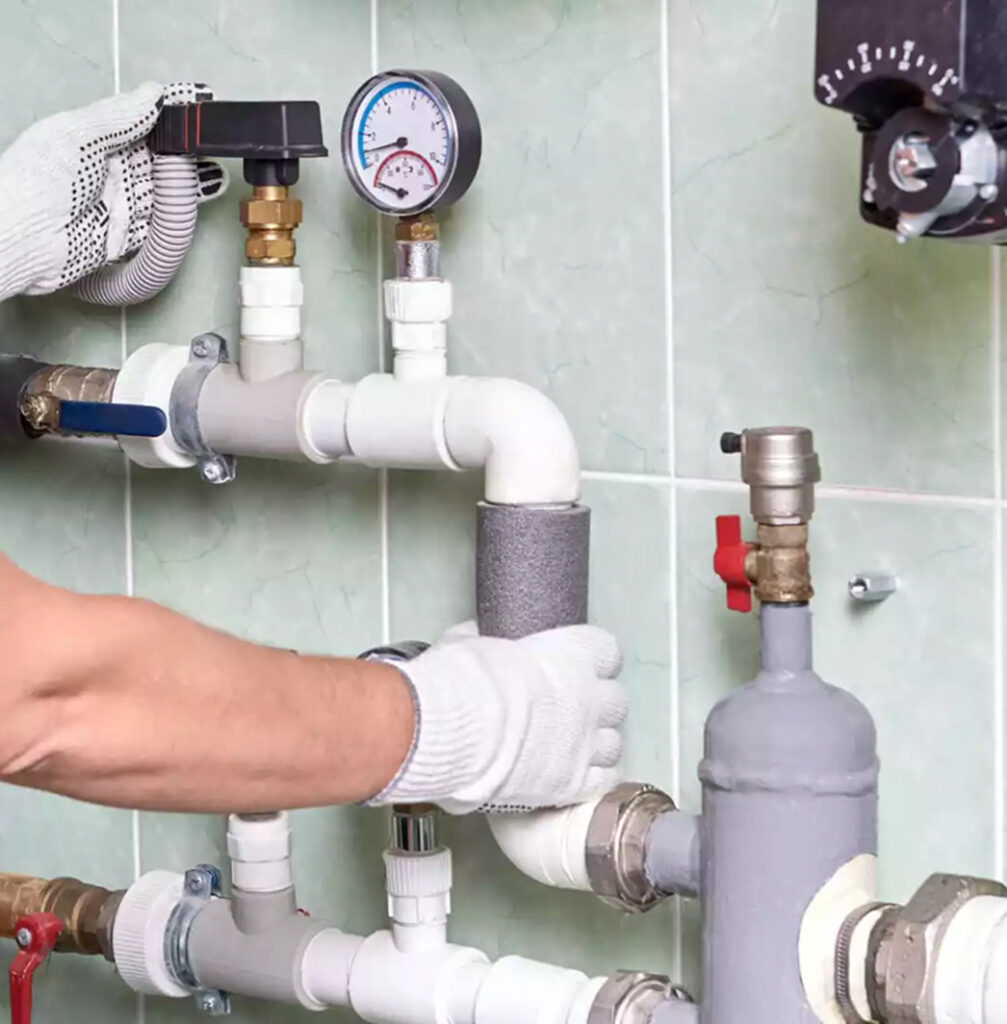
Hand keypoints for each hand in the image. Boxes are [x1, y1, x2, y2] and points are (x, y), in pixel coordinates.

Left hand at [0, 82, 226, 301]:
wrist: (26, 236)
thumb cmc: (43, 178)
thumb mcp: (79, 134)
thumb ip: (119, 116)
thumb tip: (155, 93)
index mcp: (94, 139)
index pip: (140, 122)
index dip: (169, 114)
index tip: (199, 104)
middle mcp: (108, 170)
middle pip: (156, 157)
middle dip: (184, 149)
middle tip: (212, 141)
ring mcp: (118, 204)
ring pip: (162, 189)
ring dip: (188, 180)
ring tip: (216, 171)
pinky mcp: (126, 236)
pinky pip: (158, 223)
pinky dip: (179, 212)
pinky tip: (199, 199)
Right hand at [369, 622, 626, 813]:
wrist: (459, 729)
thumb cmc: (465, 678)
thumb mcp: (469, 642)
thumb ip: (483, 638)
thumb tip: (474, 634)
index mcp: (572, 655)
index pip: (607, 651)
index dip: (593, 659)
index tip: (575, 665)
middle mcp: (590, 698)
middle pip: (616, 701)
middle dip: (596, 705)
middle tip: (569, 710)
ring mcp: (586, 743)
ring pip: (614, 743)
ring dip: (596, 744)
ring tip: (571, 748)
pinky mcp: (575, 783)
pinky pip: (603, 780)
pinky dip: (592, 778)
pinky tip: (572, 775)